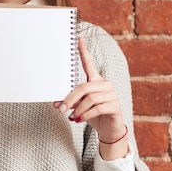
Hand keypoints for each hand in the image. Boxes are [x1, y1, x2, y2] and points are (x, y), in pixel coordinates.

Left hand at [53, 37, 127, 157]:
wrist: (109, 130)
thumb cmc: (94, 115)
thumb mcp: (80, 107)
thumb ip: (70, 102)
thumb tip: (56, 104)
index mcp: (96, 81)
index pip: (89, 64)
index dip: (84, 52)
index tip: (79, 40)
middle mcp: (105, 84)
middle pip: (84, 87)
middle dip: (70, 98)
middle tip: (60, 109)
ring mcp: (112, 95)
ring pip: (90, 99)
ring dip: (77, 109)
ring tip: (71, 117)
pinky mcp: (115, 106)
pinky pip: (97, 108)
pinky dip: (85, 115)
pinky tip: (79, 120)